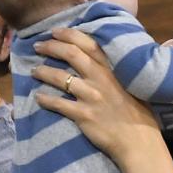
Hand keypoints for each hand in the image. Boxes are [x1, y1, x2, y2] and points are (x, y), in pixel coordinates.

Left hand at [31, 28, 172, 172]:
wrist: (139, 141)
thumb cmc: (139, 114)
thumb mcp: (132, 85)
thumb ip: (116, 71)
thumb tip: (99, 61)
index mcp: (113, 69)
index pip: (88, 43)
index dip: (68, 34)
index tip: (54, 31)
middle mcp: (100, 79)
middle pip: (71, 54)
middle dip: (51, 46)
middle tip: (38, 46)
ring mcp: (91, 96)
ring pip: (60, 77)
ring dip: (43, 71)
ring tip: (34, 71)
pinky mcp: (83, 115)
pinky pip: (58, 104)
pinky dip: (45, 99)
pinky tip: (38, 97)